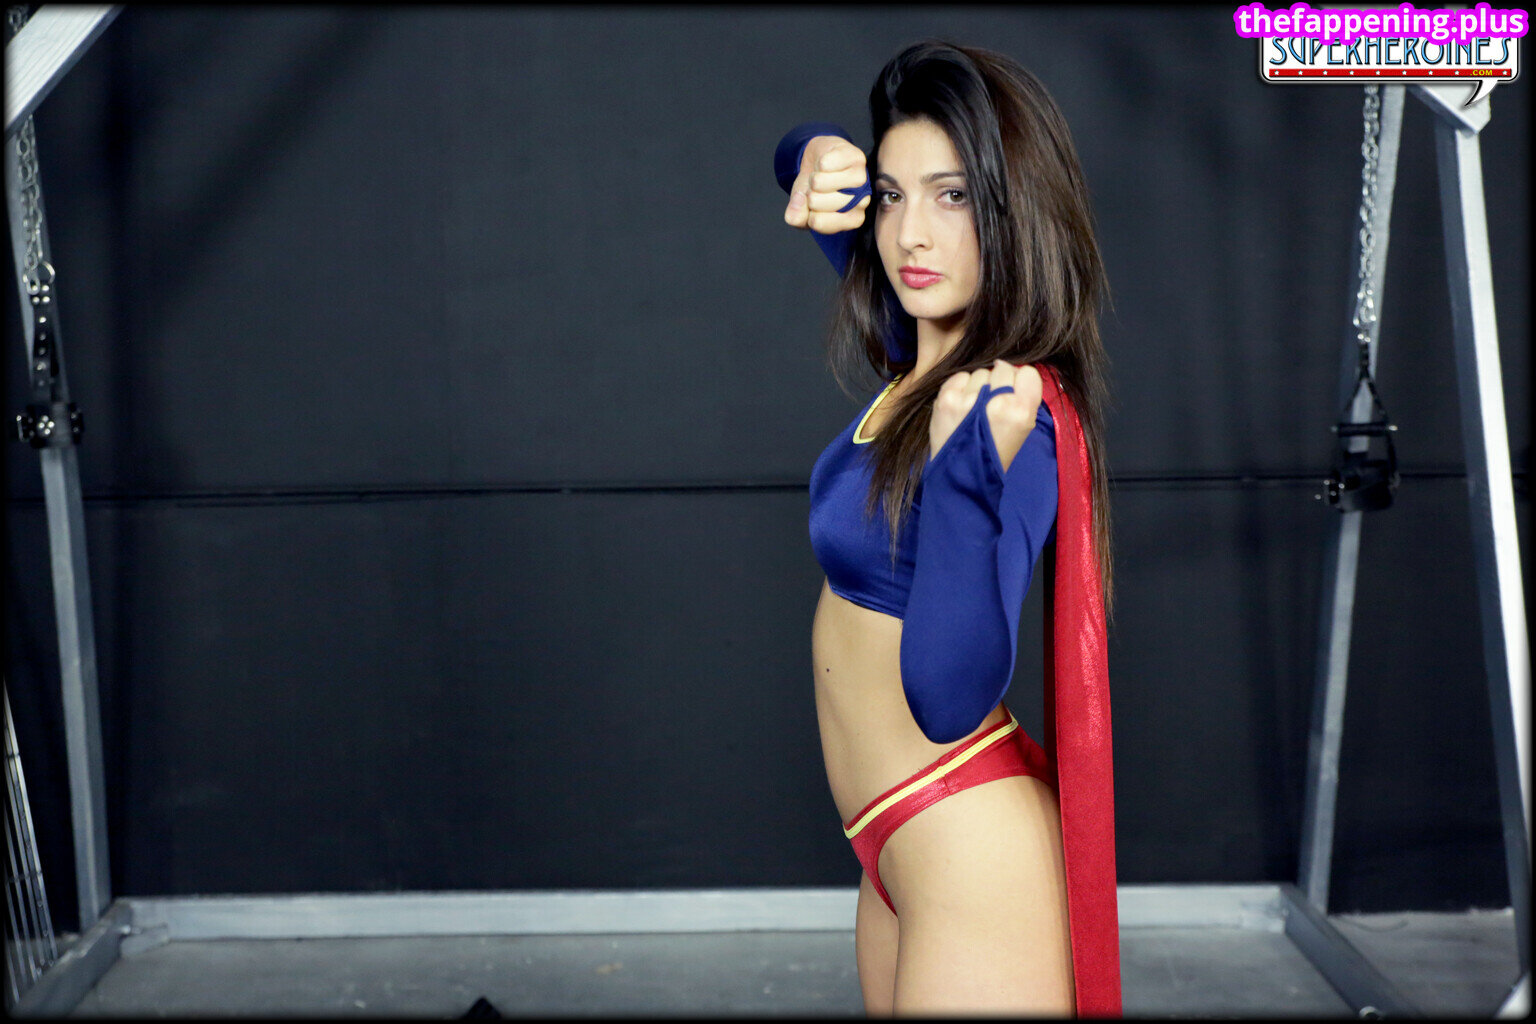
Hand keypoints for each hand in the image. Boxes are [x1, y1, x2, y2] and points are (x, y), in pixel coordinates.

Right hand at [784, 135, 869, 233]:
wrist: (820, 162)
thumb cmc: (816, 190)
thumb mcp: (801, 209)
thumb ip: (796, 218)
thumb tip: (795, 211)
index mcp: (852, 220)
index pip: (817, 222)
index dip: (807, 211)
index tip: (814, 206)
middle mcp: (862, 202)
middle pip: (816, 202)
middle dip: (809, 193)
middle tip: (819, 189)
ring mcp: (861, 179)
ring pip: (820, 182)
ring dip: (814, 177)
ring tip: (823, 176)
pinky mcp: (857, 157)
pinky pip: (825, 163)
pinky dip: (820, 162)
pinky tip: (828, 164)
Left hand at [929, 360, 1043, 472]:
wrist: (962, 476)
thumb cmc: (995, 452)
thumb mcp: (1023, 429)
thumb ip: (1023, 397)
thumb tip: (1009, 368)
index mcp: (1021, 410)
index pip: (1028, 373)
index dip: (1020, 382)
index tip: (1013, 393)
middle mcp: (997, 401)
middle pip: (1003, 369)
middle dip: (999, 382)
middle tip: (991, 404)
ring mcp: (969, 398)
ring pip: (981, 372)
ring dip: (979, 385)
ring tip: (975, 408)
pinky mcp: (946, 398)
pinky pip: (960, 377)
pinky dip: (962, 387)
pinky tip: (962, 405)